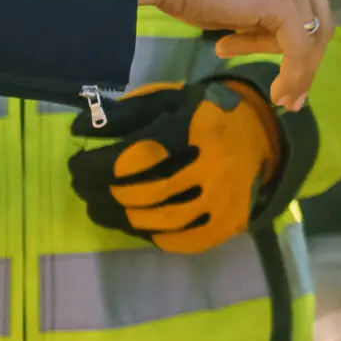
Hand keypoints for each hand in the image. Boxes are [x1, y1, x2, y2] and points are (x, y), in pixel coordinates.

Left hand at [73, 74, 286, 256]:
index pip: (133, 158)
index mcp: (192, 130)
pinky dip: (158, 238)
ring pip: (165, 220)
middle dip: (105, 194)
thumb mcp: (166, 99)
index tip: (77, 166)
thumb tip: (80, 129)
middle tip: (84, 191)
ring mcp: (223, 197)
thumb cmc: (203, 111)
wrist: (262, 130)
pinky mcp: (230, 220)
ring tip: (102, 211)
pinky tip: (139, 228)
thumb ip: (124, 113)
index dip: (97, 166)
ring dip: (125, 219)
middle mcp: (210, 166)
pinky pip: (188, 240)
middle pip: (146, 193)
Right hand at [119, 0, 340, 108]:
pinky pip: (298, 49)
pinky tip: (279, 90)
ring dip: (298, 74)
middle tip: (288, 91)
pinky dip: (293, 76)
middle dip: (307, 60)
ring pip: (313, 40)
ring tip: (281, 93)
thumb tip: (282, 55)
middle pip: (324, 21)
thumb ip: (268, 15)